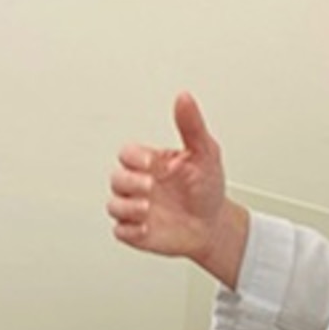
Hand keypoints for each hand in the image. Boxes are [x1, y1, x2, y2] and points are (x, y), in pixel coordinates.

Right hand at [109, 92, 248, 286]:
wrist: (214, 225)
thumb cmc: (207, 187)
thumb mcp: (205, 153)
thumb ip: (191, 126)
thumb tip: (184, 98)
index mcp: (152, 163)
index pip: (127, 154)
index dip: (134, 157)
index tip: (151, 163)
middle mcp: (141, 184)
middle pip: (116, 178)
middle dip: (129, 182)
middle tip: (150, 187)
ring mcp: (137, 209)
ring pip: (114, 205)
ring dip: (127, 207)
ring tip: (148, 209)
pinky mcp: (137, 231)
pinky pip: (120, 231)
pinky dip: (130, 230)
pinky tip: (146, 228)